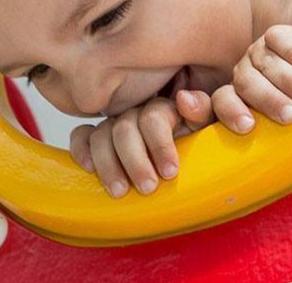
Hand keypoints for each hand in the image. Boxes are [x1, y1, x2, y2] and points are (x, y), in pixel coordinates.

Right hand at [68, 93, 213, 197]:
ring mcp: (116, 126)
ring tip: (120, 191)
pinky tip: (89, 169)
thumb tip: (184, 99)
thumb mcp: (209, 129)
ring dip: (108, 164)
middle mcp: (137, 113)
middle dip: (135, 160)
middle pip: (124, 128)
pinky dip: (82, 149)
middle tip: (148, 188)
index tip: (170, 172)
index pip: (153, 117)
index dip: (160, 144)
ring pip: (101, 135)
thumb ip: (203, 111)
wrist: (196, 168)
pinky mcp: (100, 141)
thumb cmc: (202, 147)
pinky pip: (82, 136)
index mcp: (165, 109)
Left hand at [212, 25, 291, 133]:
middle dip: (268, 100)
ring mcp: (259, 53)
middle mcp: (243, 74)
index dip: (230, 113)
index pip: (221, 104)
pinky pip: (279, 39)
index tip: (247, 127)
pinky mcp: (279, 36)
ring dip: (287, 81)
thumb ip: (252, 135)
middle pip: (245, 83)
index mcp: (236, 99)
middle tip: (291, 115)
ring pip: (264, 62)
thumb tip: (217, 136)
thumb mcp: (276, 130)